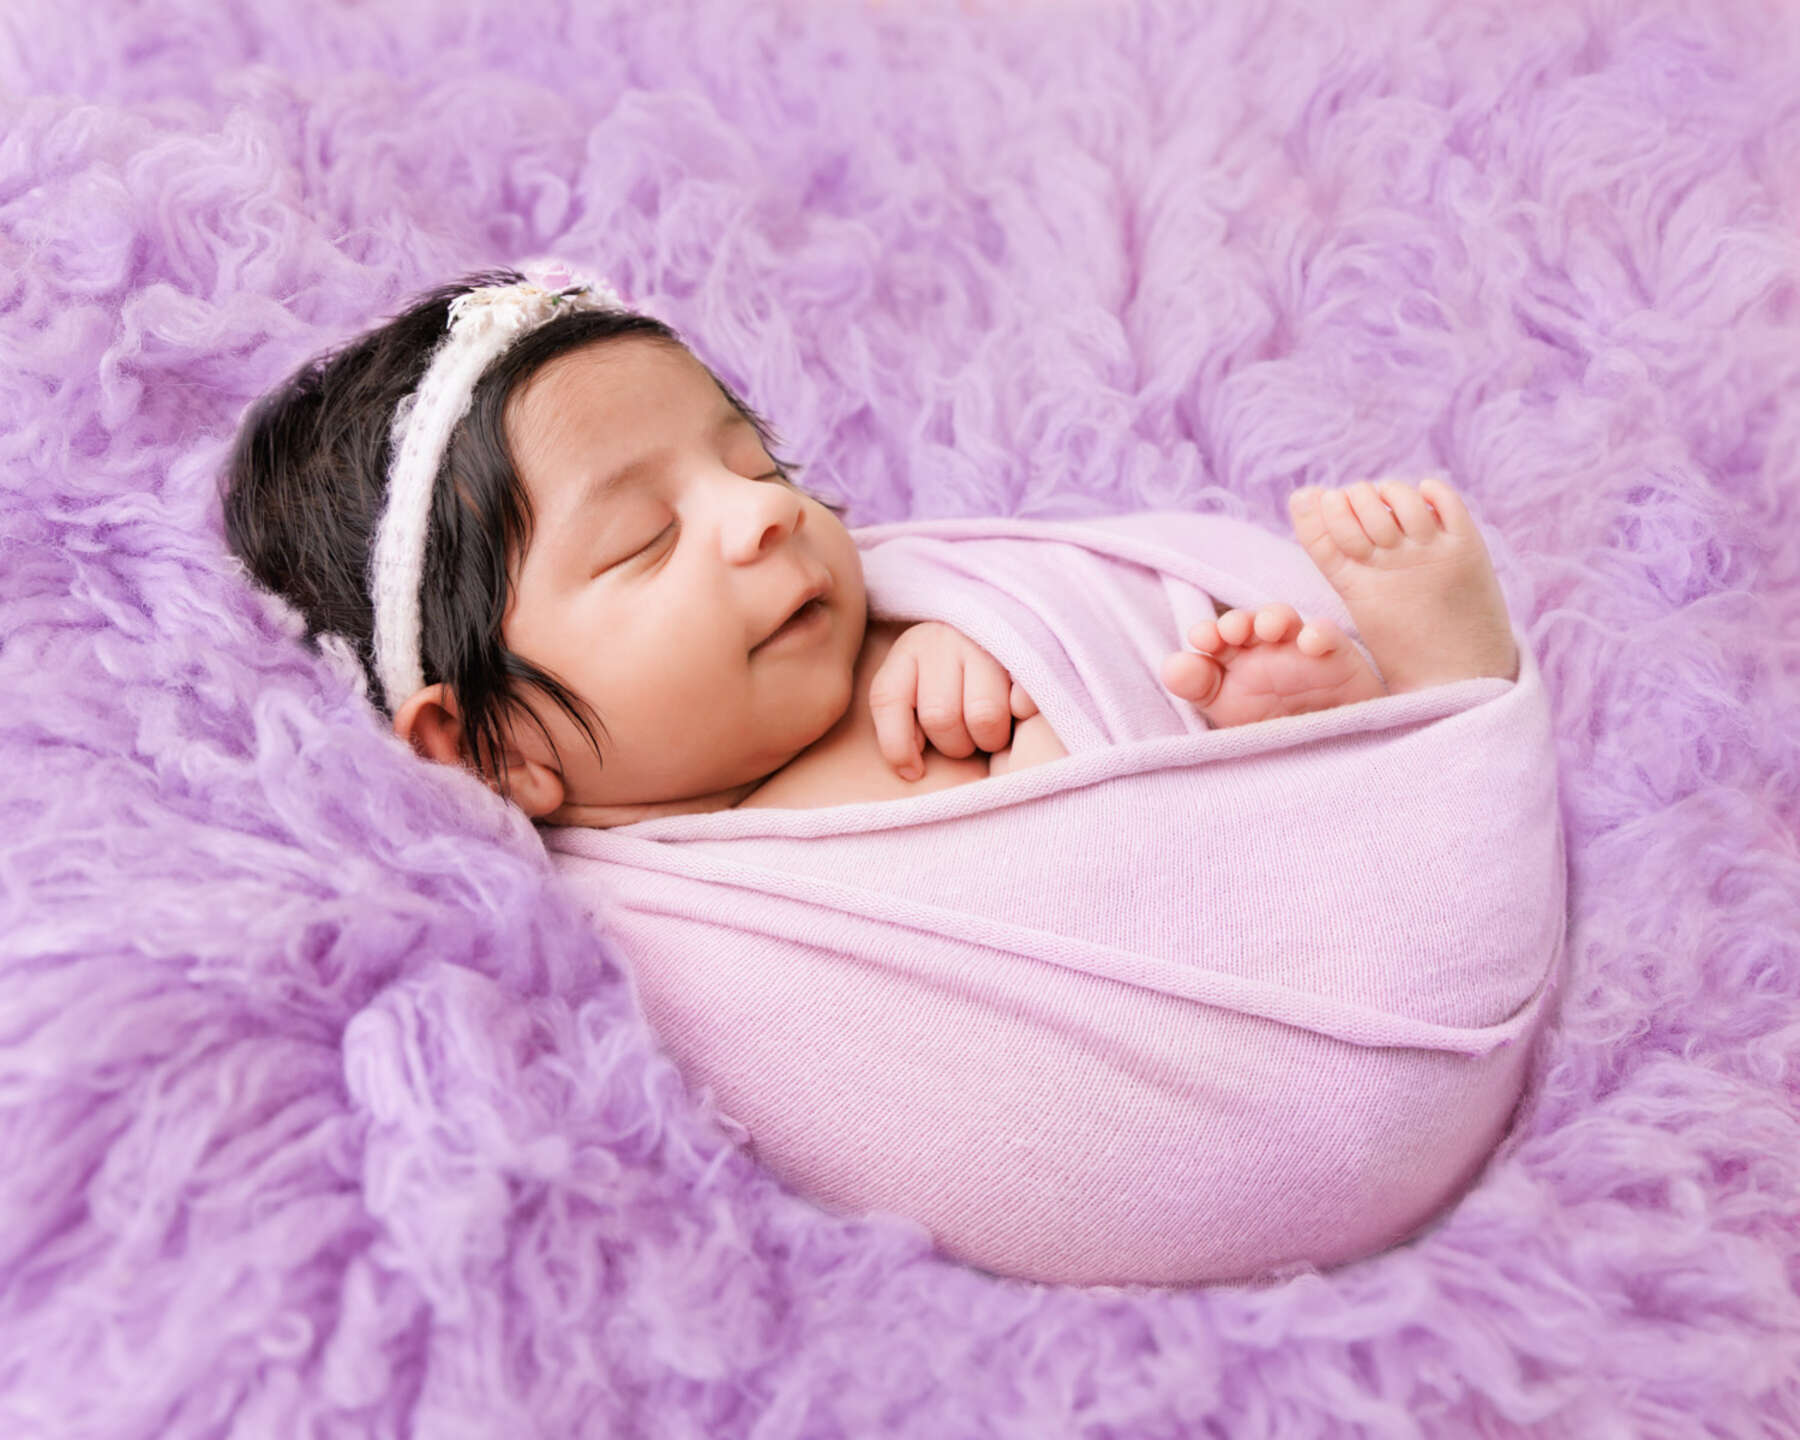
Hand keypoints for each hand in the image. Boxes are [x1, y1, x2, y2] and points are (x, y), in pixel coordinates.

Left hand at [867, 621, 1035, 779]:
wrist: (1002, 632)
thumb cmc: (954, 681)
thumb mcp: (915, 691)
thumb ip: (904, 724)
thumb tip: (912, 771)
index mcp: (909, 651)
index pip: (888, 699)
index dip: (898, 746)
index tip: (913, 772)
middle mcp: (945, 639)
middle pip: (940, 716)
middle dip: (955, 745)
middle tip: (968, 741)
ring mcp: (987, 643)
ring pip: (983, 716)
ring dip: (991, 738)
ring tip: (994, 732)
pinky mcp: (1027, 652)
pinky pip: (1024, 700)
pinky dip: (1023, 711)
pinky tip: (1020, 712)